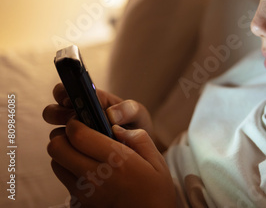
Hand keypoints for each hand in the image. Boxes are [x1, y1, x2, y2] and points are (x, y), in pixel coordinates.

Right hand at [43, 84, 162, 149]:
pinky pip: (62, 151)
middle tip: (73, 119)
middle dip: (58, 114)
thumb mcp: (138, 113)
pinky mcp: (74, 152)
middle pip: (51, 111)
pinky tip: (85, 153)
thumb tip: (110, 114)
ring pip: (54, 132)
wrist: (140, 151)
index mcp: (89, 100)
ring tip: (83, 139)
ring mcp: (73, 134)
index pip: (64, 90)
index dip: (63, 94)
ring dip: (63, 134)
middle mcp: (76, 115)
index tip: (70, 101)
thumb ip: (129, 109)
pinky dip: (69, 151)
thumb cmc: (136, 126)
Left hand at [48, 119, 175, 207]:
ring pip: (56, 163)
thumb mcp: (157, 162)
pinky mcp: (80, 203)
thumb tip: (117, 127)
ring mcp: (85, 192)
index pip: (78, 135)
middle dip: (63, 135)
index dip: (75, 122)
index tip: (83, 119)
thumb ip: (139, 139)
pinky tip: (85, 168)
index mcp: (117, 161)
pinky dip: (68, 169)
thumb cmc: (156, 192)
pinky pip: (63, 179)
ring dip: (64, 152)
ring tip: (81, 151)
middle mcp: (96, 176)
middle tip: (78, 133)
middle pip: (57, 147)